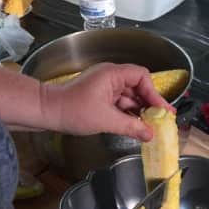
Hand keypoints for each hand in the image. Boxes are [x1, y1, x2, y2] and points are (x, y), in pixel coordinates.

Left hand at [42, 62, 173, 139]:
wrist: (46, 111)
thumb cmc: (73, 110)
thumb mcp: (106, 120)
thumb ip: (131, 126)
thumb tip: (150, 134)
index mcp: (112, 74)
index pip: (141, 76)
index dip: (154, 93)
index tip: (161, 110)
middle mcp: (109, 76)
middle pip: (137, 86)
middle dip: (149, 103)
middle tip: (161, 120)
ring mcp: (103, 86)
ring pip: (128, 96)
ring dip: (138, 110)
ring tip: (150, 126)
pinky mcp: (98, 96)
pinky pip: (118, 102)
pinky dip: (127, 113)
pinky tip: (134, 125)